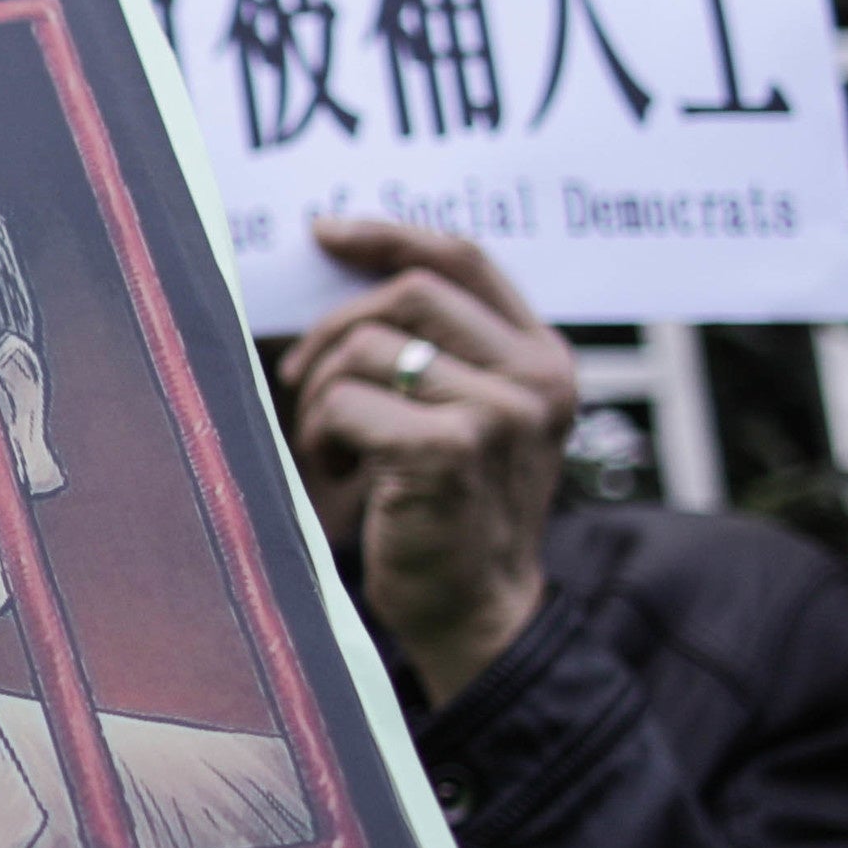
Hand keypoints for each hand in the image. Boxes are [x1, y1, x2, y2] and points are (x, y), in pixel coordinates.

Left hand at [278, 215, 577, 704]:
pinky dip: (322, 434)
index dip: (389, 237)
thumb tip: (338, 267)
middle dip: (335, 331)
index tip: (326, 234)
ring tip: (335, 446)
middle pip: (407, 294)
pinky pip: (345, 402)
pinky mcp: (450, 448)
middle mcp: (535, 377)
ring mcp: (499, 411)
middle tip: (303, 380)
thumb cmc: (452, 513)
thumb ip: (439, 350)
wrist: (478, 613)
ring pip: (366, 347)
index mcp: (544, 358)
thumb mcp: (469, 416)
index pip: (464, 260)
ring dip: (324, 396)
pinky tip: (339, 473)